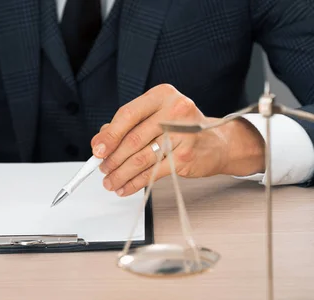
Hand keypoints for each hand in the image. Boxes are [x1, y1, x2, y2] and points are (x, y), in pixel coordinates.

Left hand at [90, 84, 264, 195]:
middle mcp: (175, 111)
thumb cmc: (180, 129)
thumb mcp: (154, 118)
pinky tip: (125, 187)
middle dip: (113, 158)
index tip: (97, 149)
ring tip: (110, 181)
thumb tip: (99, 143)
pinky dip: (135, 183)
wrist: (216, 143)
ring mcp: (183, 134)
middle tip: (102, 168)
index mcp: (162, 96)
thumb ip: (126, 126)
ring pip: (141, 158)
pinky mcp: (186, 157)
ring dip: (121, 174)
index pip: (127, 115)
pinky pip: (152, 173)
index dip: (109, 135)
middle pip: (133, 139)